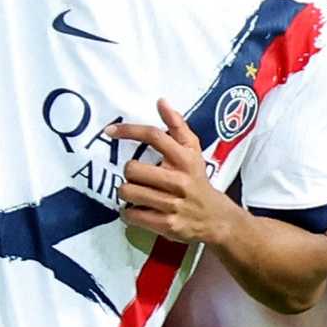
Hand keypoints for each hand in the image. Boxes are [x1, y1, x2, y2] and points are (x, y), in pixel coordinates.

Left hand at [107, 99, 244, 245]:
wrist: (217, 219)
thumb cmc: (198, 181)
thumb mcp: (193, 151)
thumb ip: (177, 126)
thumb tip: (161, 101)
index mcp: (186, 158)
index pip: (155, 136)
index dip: (129, 131)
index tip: (110, 130)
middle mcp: (180, 180)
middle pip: (134, 168)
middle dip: (129, 173)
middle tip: (136, 177)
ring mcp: (173, 204)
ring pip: (129, 192)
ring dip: (126, 192)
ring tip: (135, 193)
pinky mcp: (167, 225)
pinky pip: (133, 215)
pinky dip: (129, 213)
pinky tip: (136, 210)